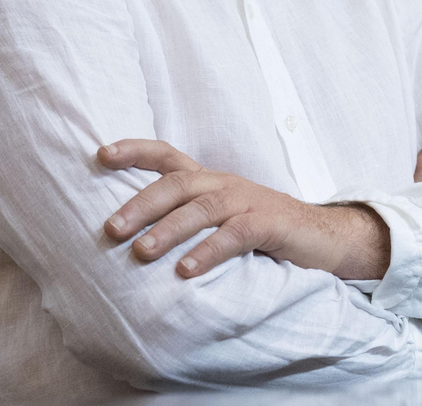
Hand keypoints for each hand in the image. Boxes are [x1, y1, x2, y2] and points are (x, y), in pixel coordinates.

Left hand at [97, 140, 389, 280]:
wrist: (321, 238)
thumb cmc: (260, 232)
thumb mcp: (219, 221)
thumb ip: (184, 224)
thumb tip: (128, 244)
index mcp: (209, 180)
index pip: (167, 156)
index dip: (134, 150)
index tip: (100, 154)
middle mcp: (224, 184)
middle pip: (178, 182)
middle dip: (141, 203)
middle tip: (111, 229)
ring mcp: (248, 201)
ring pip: (203, 207)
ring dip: (169, 229)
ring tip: (141, 251)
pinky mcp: (270, 223)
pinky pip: (236, 234)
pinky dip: (209, 251)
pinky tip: (187, 271)